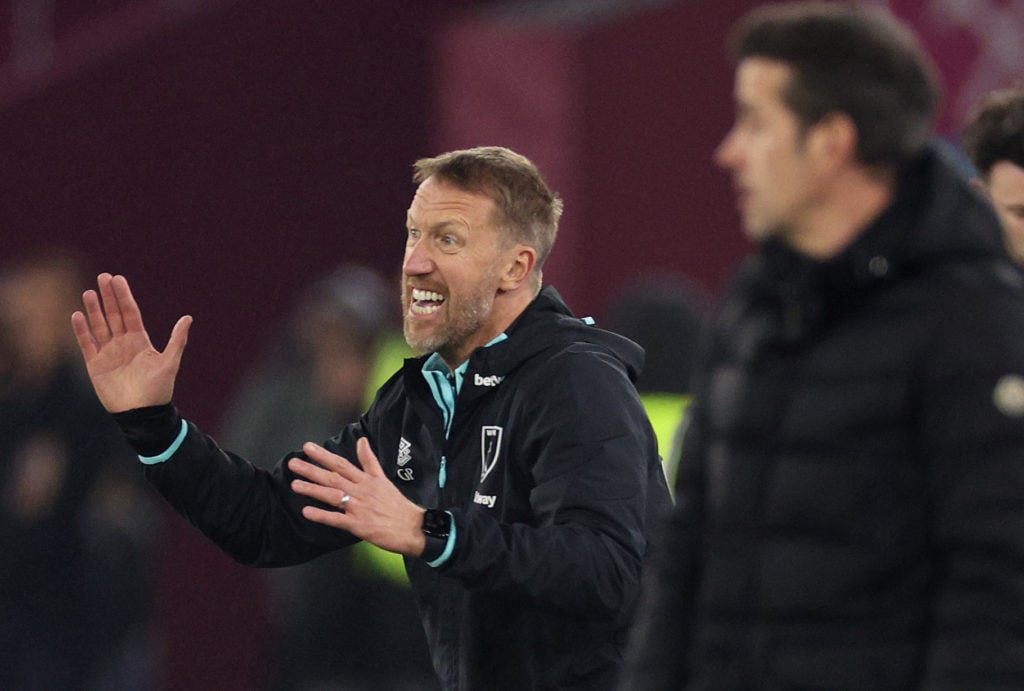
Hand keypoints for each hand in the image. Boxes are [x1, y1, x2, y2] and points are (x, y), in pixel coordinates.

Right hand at [70, 273, 192, 412]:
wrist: (142, 414)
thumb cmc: (158, 390)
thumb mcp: (170, 363)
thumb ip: (177, 340)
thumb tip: (188, 317)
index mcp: (140, 340)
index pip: (130, 313)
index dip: (124, 296)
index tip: (118, 279)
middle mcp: (123, 343)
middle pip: (113, 315)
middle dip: (108, 296)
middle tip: (102, 277)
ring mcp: (108, 353)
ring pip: (99, 326)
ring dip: (93, 310)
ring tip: (88, 292)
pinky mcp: (95, 365)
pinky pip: (87, 344)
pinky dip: (81, 330)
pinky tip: (77, 315)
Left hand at [289, 437, 427, 556]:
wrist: (413, 527)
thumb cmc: (398, 505)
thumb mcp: (384, 479)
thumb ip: (370, 461)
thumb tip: (362, 440)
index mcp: (367, 480)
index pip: (342, 464)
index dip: (324, 456)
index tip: (308, 447)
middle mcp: (362, 491)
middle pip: (333, 477)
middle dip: (312, 469)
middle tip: (294, 463)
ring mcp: (359, 508)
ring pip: (332, 496)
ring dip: (312, 489)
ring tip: (294, 485)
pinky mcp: (358, 525)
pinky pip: (337, 519)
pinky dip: (321, 515)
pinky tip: (307, 511)